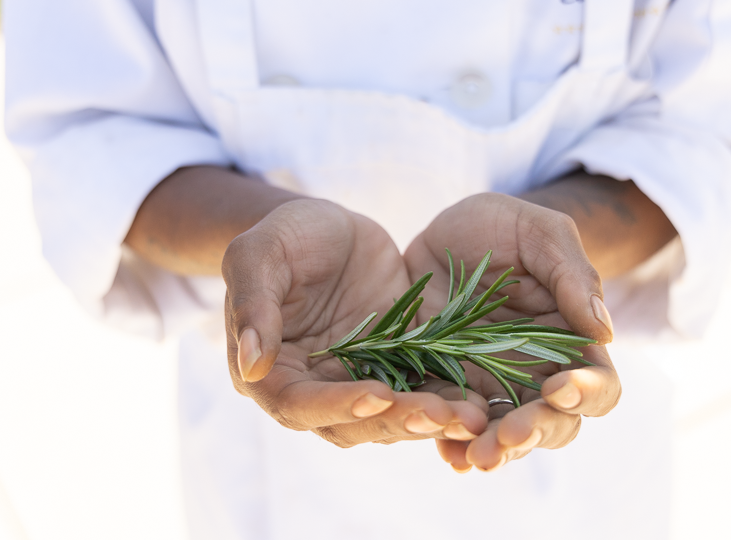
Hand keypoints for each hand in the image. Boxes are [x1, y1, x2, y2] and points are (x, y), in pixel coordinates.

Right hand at [222, 199, 487, 446]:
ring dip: (428, 421)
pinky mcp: (394, 371)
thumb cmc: (286, 234)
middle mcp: (312, 390)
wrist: (330, 228)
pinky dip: (447, 402)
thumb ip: (253, 302)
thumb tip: (250, 363)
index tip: (377, 396)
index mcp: (267, 372)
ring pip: (389, 419)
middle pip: (350, 423)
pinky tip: (480, 405)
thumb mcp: (260, 253)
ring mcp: (355, 384)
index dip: (336, 405)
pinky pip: (419, 394)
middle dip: (396, 421)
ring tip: (469, 418)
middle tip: (441, 415)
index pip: (297, 404)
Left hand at [404, 193, 620, 471]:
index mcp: (573, 342)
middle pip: (555, 424)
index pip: (598, 385)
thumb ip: (572, 275)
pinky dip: (453, 445)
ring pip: (506, 437)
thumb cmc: (501, 226)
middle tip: (509, 435)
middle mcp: (537, 374)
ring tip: (475, 456)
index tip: (561, 387)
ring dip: (495, 451)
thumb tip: (604, 331)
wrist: (439, 231)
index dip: (587, 393)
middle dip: (535, 433)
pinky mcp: (447, 387)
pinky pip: (454, 426)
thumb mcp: (539, 233)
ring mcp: (491, 386)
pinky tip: (448, 455)